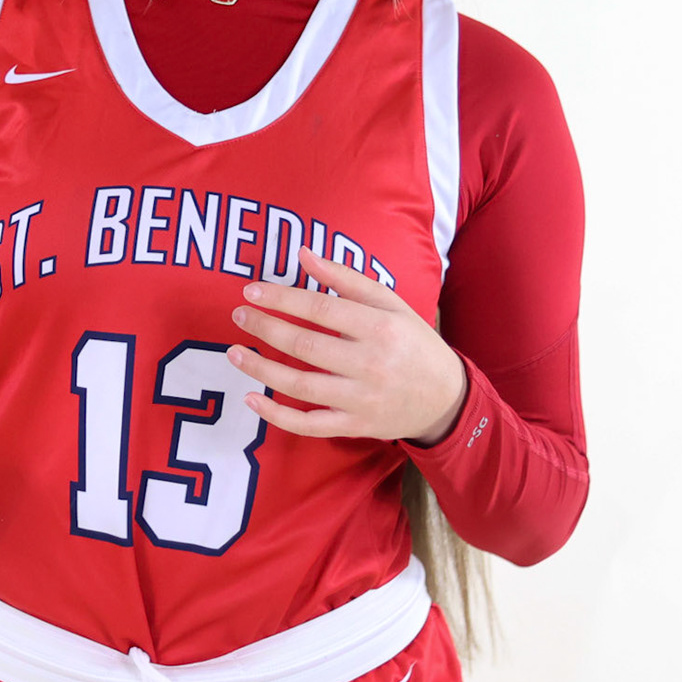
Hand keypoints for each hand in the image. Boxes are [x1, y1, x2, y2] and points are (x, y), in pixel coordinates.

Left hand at [227, 247, 468, 445]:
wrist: (446, 398)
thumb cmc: (413, 342)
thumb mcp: (390, 303)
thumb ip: (346, 279)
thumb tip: (303, 254)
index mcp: (381, 328)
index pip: (321, 310)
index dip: (282, 299)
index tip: (251, 291)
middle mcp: (371, 364)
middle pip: (306, 347)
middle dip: (266, 329)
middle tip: (238, 315)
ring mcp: (362, 399)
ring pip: (302, 387)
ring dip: (262, 370)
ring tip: (234, 353)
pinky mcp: (355, 426)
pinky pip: (310, 425)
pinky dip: (278, 417)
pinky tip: (252, 400)